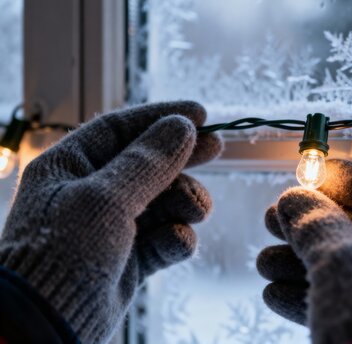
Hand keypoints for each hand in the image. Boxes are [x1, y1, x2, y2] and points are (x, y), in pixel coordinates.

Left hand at [0, 101, 221, 342]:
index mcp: (70, 166)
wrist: (47, 325)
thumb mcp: (106, 198)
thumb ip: (148, 161)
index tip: (201, 114)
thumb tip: (183, 125)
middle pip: (149, 162)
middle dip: (183, 158)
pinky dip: (176, 238)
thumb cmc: (65, 251)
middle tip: (217, 149)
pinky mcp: (131, 258)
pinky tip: (175, 242)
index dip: (161, 117)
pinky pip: (165, 236)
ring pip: (164, 200)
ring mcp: (113, 226)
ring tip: (195, 211)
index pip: (120, 128)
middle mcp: (92, 192)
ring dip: (185, 202)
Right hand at [257, 159, 351, 343]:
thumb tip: (294, 198)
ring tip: (263, 261)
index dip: (349, 179)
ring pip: (351, 271)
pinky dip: (313, 297)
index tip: (310, 173)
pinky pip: (351, 305)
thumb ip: (315, 223)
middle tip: (271, 219)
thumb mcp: (341, 260)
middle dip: (313, 225)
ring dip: (303, 263)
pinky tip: (273, 295)